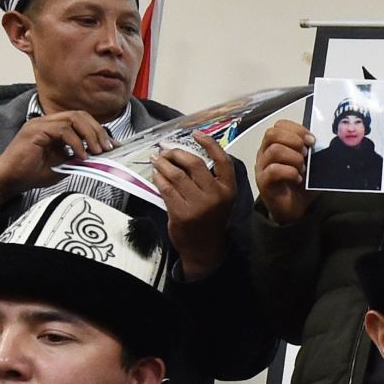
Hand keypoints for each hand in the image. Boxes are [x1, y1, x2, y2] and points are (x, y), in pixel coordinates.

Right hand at [0, 109, 116, 206]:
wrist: (9, 179)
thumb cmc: (30, 172)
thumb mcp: (62, 164)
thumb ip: (77, 157)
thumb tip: (97, 156)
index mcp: (54, 127)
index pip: (81, 120)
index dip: (98, 131)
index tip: (111, 145)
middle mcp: (47, 122)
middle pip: (80, 115)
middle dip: (97, 131)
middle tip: (106, 147)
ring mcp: (40, 123)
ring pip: (73, 118)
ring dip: (90, 135)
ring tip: (96, 151)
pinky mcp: (35, 130)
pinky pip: (62, 129)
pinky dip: (76, 142)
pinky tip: (80, 155)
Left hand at [153, 130, 238, 279]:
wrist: (205, 249)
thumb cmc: (210, 220)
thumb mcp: (219, 199)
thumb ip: (208, 179)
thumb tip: (183, 154)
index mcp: (228, 189)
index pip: (222, 160)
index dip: (209, 143)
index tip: (196, 133)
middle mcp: (215, 196)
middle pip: (194, 164)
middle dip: (176, 153)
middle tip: (165, 149)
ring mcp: (198, 206)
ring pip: (177, 175)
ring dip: (163, 163)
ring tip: (156, 159)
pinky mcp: (181, 214)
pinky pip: (166, 189)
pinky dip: (158, 178)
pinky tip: (155, 173)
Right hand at [253, 119, 314, 224]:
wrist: (294, 210)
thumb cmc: (300, 186)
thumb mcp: (310, 165)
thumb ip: (312, 152)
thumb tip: (322, 142)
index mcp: (275, 144)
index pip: (279, 125)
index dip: (297, 129)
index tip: (312, 140)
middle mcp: (265, 153)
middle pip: (272, 134)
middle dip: (294, 140)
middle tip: (306, 153)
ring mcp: (262, 167)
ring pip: (274, 151)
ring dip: (294, 157)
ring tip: (303, 168)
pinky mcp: (263, 182)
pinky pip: (273, 170)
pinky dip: (290, 172)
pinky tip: (298, 179)